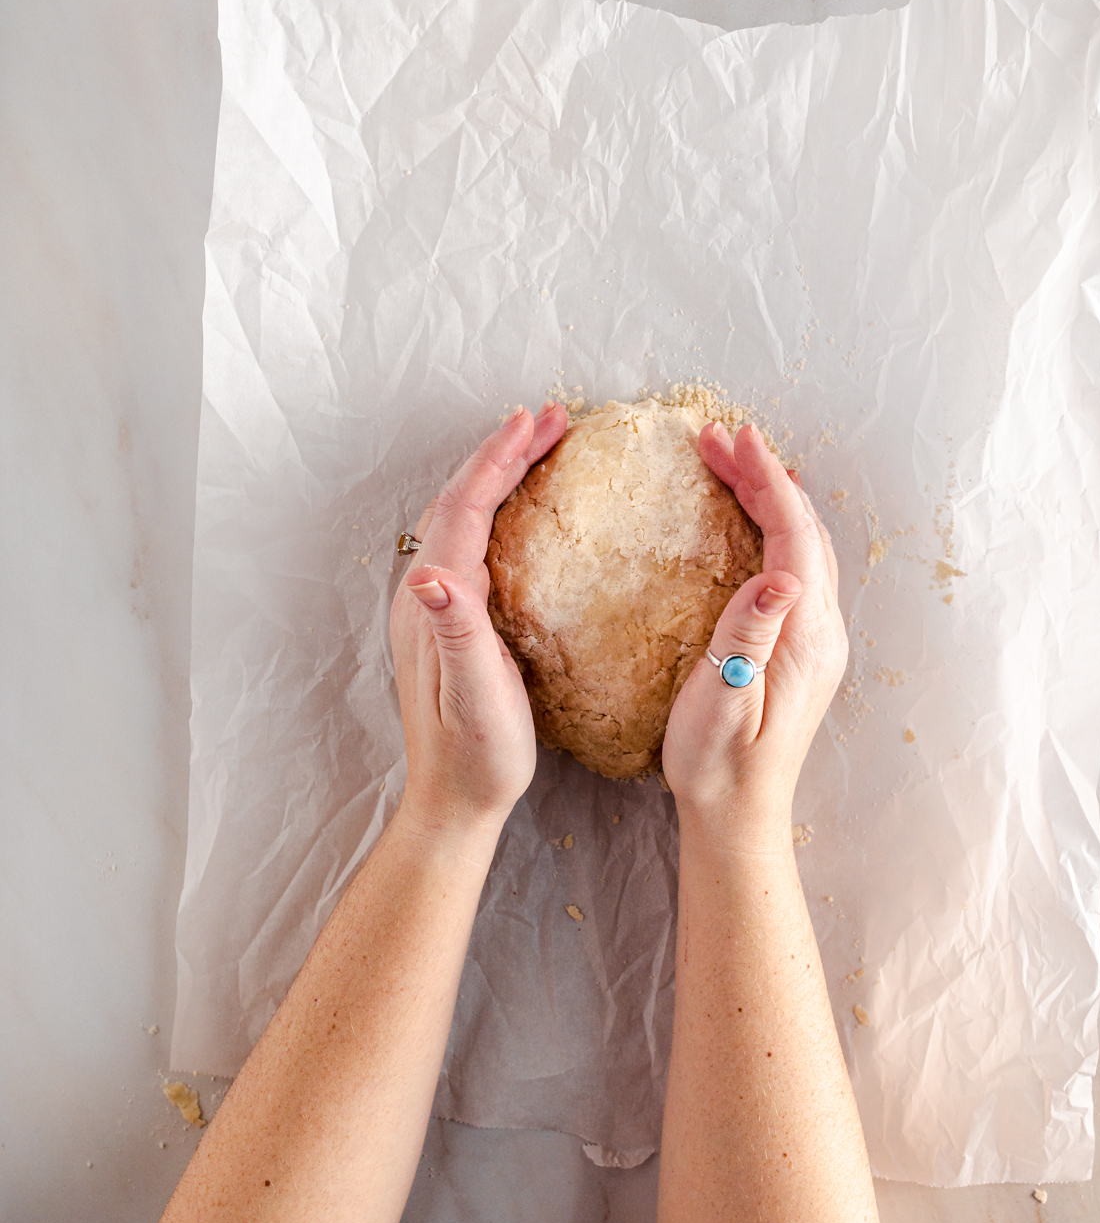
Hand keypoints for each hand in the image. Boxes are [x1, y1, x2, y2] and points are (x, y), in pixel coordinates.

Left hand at [391, 401, 568, 826]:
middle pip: (460, 500)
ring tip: (538, 447)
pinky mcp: (448, 624)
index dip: (499, 460)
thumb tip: (430, 575)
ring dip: (496, 476)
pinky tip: (521, 512)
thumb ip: (457, 632)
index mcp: (436, 603)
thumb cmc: (477, 757)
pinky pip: (470, 543)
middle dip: (502, 453)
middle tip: (550, 419)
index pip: (466, 508)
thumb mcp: (475, 696)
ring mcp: (433, 609)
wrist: (453, 803)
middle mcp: (426, 597)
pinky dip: (496, 508)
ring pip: (462, 518)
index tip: (537, 422)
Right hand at [661, 422, 847, 834]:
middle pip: (803, 530)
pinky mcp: (803, 650)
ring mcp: (817, 640)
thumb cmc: (717, 766)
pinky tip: (751, 520)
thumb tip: (780, 575)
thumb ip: (748, 636)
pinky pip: (796, 566)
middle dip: (764, 477)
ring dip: (770, 499)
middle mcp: (822, 631)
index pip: (792, 536)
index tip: (735, 440)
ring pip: (802, 546)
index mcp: (804, 637)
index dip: (766, 482)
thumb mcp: (721, 702)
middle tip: (717, 440)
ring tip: (728, 464)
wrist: (739, 817)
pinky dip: (774, 528)